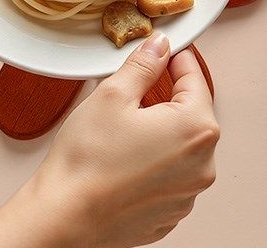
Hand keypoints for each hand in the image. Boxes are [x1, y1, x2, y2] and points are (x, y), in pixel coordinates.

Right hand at [0, 33, 219, 247]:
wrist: (63, 220)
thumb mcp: (114, 94)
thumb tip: (159, 47)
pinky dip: (155, 160)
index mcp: (195, 128)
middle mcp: (202, 164)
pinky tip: (125, 156)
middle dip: (168, 96)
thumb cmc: (86, 162)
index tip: (167, 50)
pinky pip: (170, 174)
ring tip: (125, 126)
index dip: (178, 59)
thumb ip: (144, 64)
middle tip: (138, 87)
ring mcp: (188, 193)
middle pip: (192, 113)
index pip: (195, 79)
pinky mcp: (170, 212)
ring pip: (181, 145)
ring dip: (161, 129)